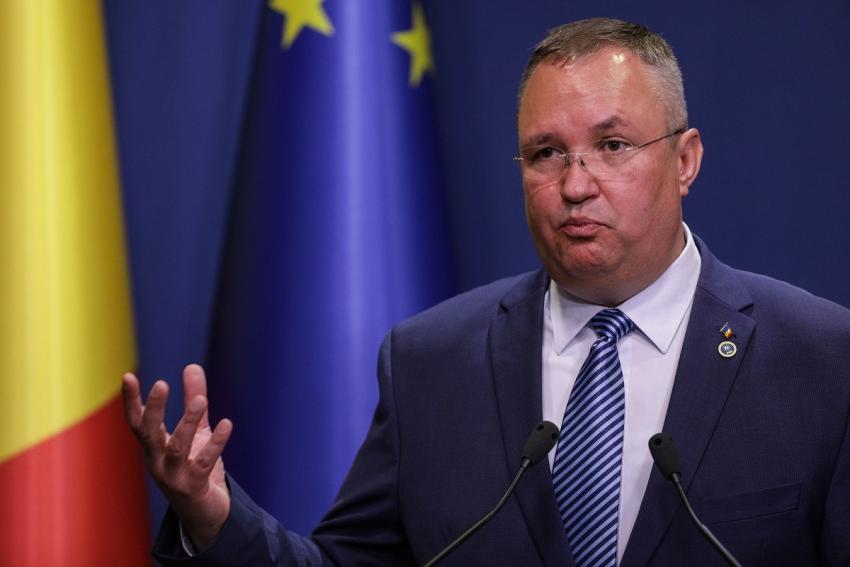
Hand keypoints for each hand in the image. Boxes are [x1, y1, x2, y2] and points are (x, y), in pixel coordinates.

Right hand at [122, 364, 232, 550]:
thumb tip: (192, 366)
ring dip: (187, 424)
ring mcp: (173, 477)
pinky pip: (204, 463)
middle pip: (149, 434)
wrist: (206, 512)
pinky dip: (215, 444)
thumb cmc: (195, 468)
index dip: (131, 400)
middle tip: (161, 384)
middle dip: (153, 410)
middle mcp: (157, 462)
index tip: (127, 376)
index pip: (137, 422)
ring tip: (202, 401)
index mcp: (154, 447)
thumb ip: (192, 399)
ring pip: (176, 448)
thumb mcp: (195, 430)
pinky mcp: (194, 487)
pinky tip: (227, 425)